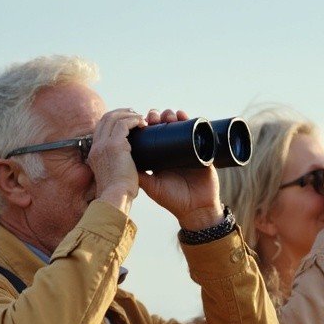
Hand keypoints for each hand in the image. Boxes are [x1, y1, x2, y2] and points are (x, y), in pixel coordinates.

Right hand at [89, 107, 145, 212]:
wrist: (115, 198)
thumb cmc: (118, 194)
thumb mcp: (113, 178)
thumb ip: (116, 169)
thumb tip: (126, 168)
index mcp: (94, 154)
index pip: (100, 129)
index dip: (113, 121)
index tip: (126, 122)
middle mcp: (96, 146)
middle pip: (105, 119)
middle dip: (121, 113)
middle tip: (135, 114)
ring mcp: (103, 144)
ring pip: (113, 118)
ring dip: (129, 114)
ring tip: (141, 118)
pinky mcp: (114, 145)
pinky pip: (124, 124)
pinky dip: (134, 120)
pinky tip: (143, 123)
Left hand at [135, 109, 224, 229]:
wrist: (196, 208)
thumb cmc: (173, 200)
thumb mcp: (152, 187)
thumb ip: (139, 176)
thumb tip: (121, 162)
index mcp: (160, 157)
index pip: (152, 135)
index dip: (147, 125)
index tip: (142, 120)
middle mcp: (173, 151)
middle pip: (165, 127)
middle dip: (158, 117)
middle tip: (154, 117)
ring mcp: (188, 149)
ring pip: (179, 126)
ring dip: (173, 116)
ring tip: (169, 115)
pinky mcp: (202, 150)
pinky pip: (197, 132)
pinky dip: (191, 122)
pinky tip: (184, 116)